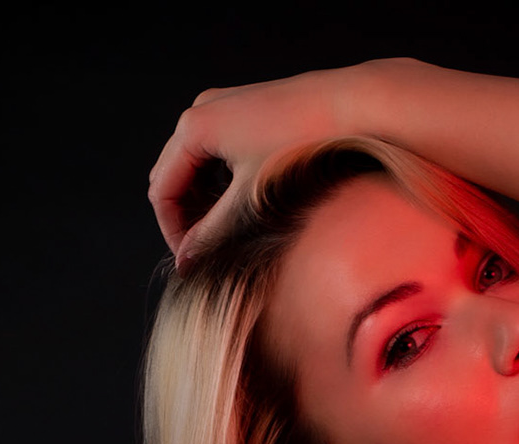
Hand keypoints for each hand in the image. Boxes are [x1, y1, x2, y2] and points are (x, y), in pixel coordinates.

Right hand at [149, 64, 374, 265]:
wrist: (356, 108)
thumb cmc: (306, 148)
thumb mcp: (252, 201)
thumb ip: (214, 234)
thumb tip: (188, 264)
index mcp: (195, 127)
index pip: (162, 191)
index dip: (173, 234)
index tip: (193, 263)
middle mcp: (203, 108)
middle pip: (173, 176)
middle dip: (186, 218)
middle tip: (208, 252)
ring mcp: (225, 105)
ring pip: (195, 165)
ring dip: (203, 201)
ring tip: (227, 231)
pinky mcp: (248, 108)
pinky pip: (217, 151)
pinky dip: (221, 181)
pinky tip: (246, 203)